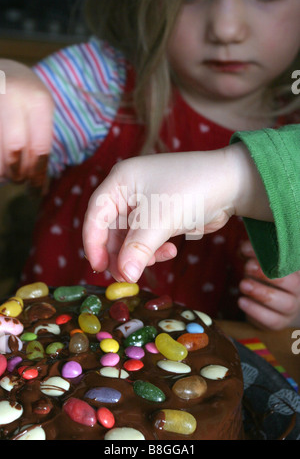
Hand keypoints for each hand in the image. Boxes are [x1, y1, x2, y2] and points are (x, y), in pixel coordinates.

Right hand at [0, 60, 53, 186]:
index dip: (37, 172)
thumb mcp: (40, 112)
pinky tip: (0, 168)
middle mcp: (13, 96)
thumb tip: (39, 187)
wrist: (4, 71)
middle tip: (18, 180)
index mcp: (38, 100)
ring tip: (5, 174)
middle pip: (15, 148)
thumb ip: (40, 142)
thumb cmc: (25, 97)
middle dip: (17, 172)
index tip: (35, 187)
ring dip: (1, 169)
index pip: (40, 147)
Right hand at [83, 146, 271, 282]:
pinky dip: (155, 250)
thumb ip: (138, 249)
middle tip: (128, 277)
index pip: (95, 215)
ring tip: (157, 261)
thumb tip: (124, 276)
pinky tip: (171, 251)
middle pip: (111, 230)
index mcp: (120, 182)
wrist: (233, 183)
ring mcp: (145, 205)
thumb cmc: (192, 190)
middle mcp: (129, 192)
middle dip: (120, 254)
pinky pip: (147, 239)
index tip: (98, 268)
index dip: (93, 243)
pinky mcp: (160, 217)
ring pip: (129, 238)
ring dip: (140, 254)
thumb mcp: (160, 220)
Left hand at [239, 241, 299, 328]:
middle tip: (248, 267)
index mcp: (296, 271)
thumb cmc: (263, 277)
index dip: (270, 254)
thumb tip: (244, 248)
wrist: (267, 304)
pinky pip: (272, 320)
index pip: (290, 261)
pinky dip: (255, 310)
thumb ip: (252, 252)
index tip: (248, 250)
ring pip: (285, 303)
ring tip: (243, 284)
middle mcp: (299, 289)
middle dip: (268, 274)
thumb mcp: (258, 261)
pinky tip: (242, 300)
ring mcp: (292, 307)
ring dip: (261, 292)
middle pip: (293, 283)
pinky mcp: (280, 322)